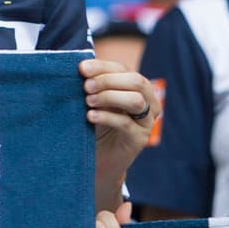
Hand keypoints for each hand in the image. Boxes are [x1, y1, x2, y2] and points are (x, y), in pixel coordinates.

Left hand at [81, 58, 160, 212]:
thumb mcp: (94, 101)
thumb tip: (81, 67)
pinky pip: (126, 124)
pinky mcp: (140, 139)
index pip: (123, 69)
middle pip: (135, 80)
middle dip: (108, 80)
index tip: (81, 68)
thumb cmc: (95, 127)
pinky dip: (106, 117)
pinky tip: (90, 116)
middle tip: (85, 87)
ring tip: (88, 101)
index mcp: (137, 87)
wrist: (98, 161)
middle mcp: (148, 101)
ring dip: (109, 96)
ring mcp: (146, 121)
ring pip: (135, 100)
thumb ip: (93, 85)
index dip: (102, 66)